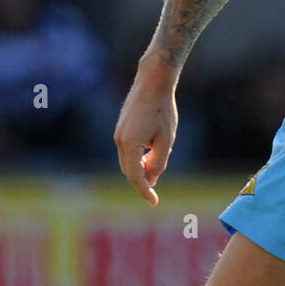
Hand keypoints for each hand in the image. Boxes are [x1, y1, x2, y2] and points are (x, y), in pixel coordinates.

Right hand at [113, 60, 177, 205]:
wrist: (152, 82)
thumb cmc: (163, 110)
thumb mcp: (166, 139)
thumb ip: (158, 162)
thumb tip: (151, 180)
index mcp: (130, 144)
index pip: (136, 176)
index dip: (145, 191)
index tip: (154, 202)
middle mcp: (119, 140)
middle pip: (129, 171)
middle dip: (142, 181)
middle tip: (155, 191)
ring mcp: (118, 134)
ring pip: (127, 161)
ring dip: (140, 169)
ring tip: (156, 171)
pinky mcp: (121, 128)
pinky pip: (127, 150)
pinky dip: (137, 158)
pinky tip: (151, 155)